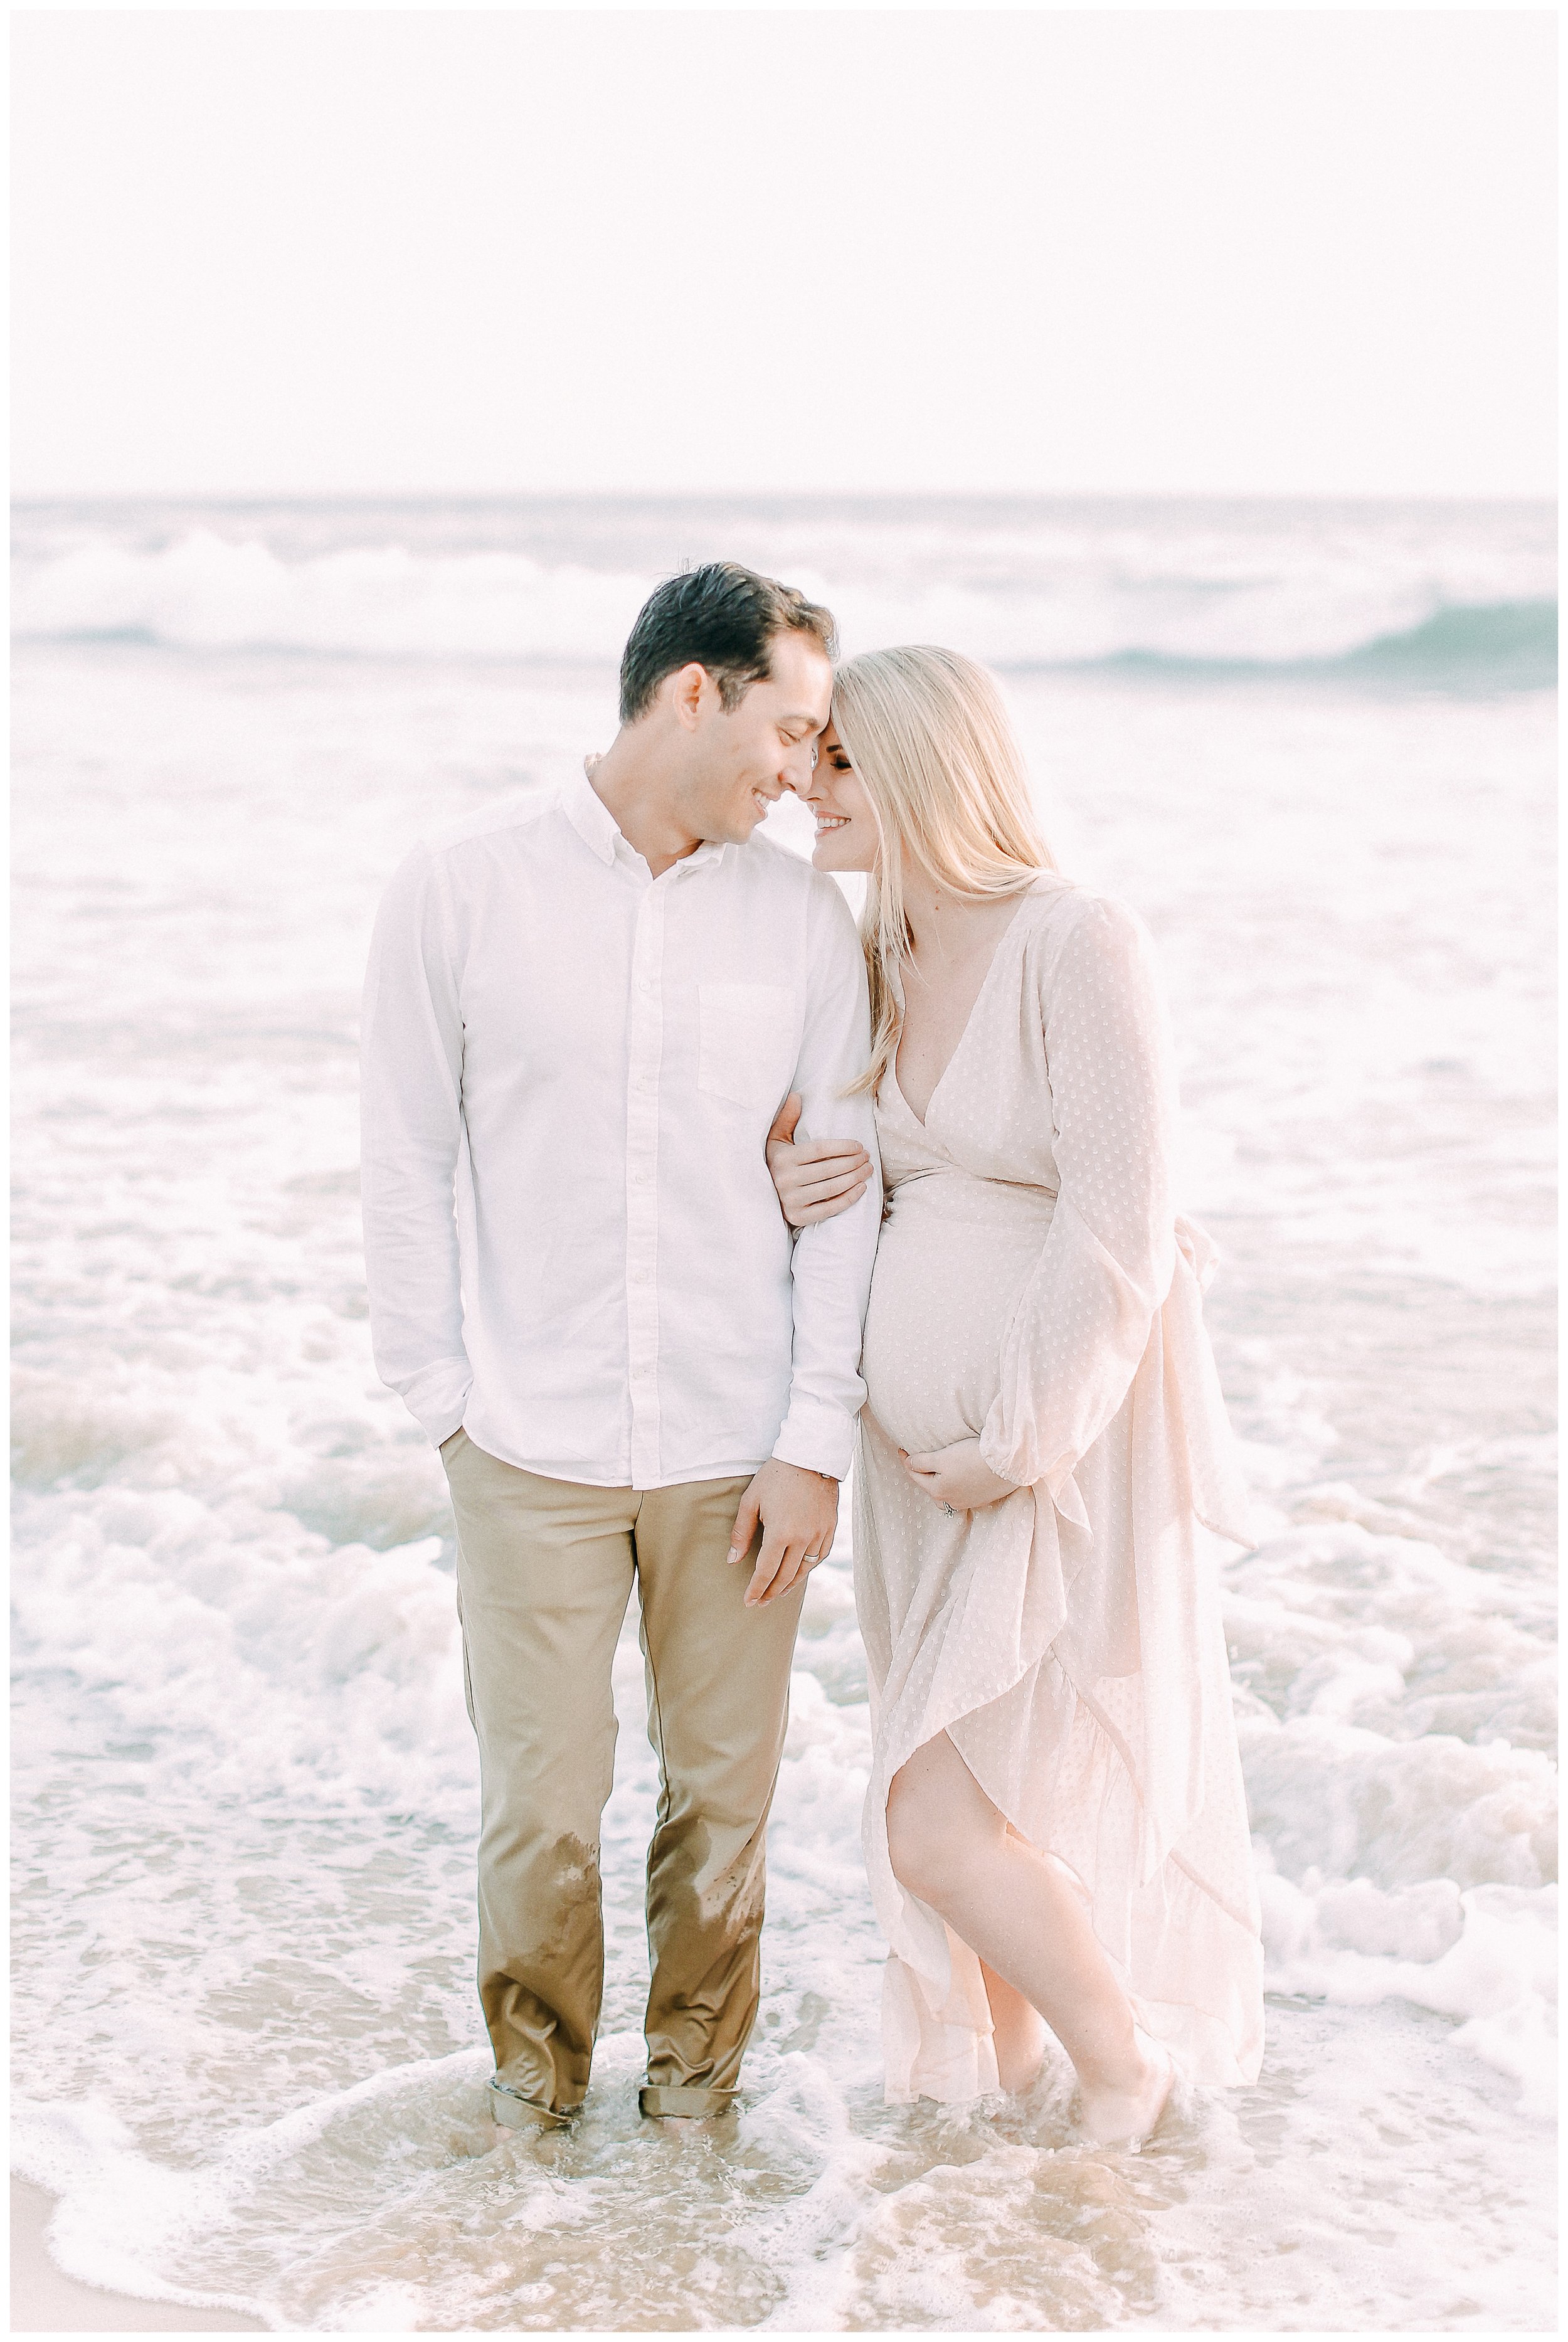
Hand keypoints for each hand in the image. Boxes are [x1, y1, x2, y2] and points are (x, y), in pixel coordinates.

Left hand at [727, 1458, 838, 1607]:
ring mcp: (819, 1534)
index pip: (766, 1572)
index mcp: (780, 1533)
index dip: (756, 1590)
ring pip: (804, 1570)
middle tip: (760, 1602)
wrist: (810, 1455)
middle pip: (785, 1577)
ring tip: (777, 1593)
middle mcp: (802, 1539)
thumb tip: (732, 1559)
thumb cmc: (776, 1476)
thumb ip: (741, 1533)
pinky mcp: (830, 1527)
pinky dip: (808, 1568)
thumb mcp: (751, 1501)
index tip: (748, 1602)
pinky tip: (799, 1572)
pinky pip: (820, 1556)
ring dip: (790, 1585)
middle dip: (771, 1592)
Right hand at [766, 1093, 871, 1227]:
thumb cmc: (773, 1163)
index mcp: (783, 1158)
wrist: (758, 1196)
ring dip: (855, 1178)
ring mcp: (791, 1200)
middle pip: (829, 1168)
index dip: (842, 1147)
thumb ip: (786, 1118)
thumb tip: (796, 1096)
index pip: (819, 1150)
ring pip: (832, 1187)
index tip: (859, 1145)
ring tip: (867, 1169)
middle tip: (868, 1157)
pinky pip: (829, 1208)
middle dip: (853, 1162)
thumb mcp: (775, 1140)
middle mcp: (785, 1180)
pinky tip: (861, 1188)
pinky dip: (848, 1199)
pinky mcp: (798, 1217)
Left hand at [899, 1438, 1019, 1514]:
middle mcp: (952, 1501)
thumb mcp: (942, 1457)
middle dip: (923, 1475)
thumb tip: (909, 1464)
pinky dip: (958, 1486)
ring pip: (947, 1495)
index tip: (902, 1448)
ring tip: (940, 1474)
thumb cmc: (971, 1458)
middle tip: (919, 1460)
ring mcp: (969, 1502)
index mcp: (938, 1491)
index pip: (915, 1475)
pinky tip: (962, 1478)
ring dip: (941, 1485)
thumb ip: (922, 1462)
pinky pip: (963, 1494)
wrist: (1007, 1464)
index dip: (906, 1460)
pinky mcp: (983, 1498)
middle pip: (931, 1487)